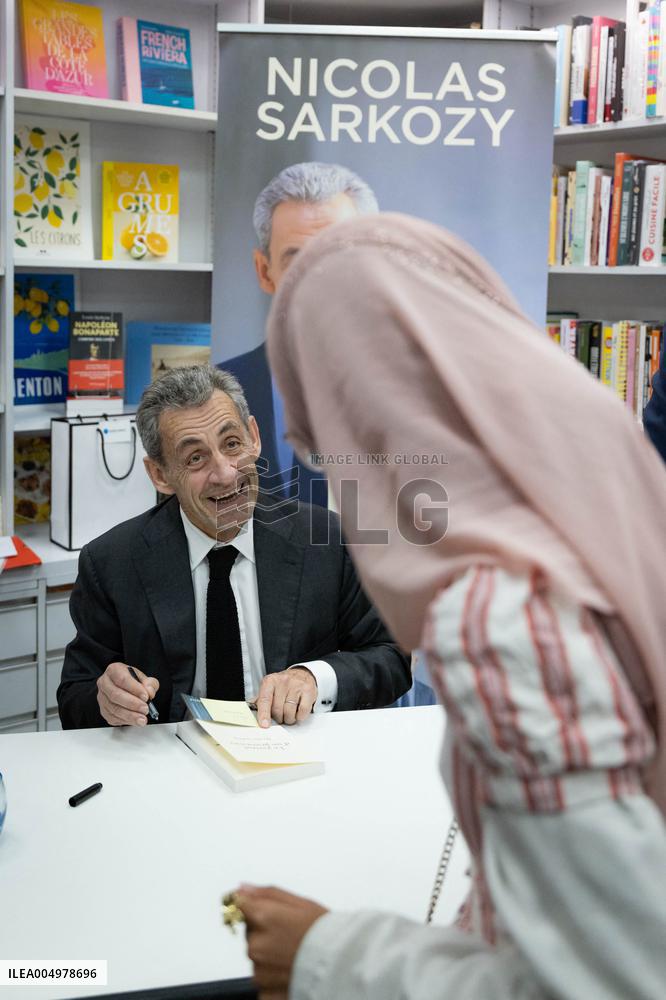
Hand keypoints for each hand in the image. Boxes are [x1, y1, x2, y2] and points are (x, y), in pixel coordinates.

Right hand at [97, 662, 158, 726]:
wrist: (123, 686)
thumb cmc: (132, 681)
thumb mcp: (144, 678)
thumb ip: (149, 683)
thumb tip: (149, 692)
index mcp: (114, 670)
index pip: (122, 679)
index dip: (134, 689)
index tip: (146, 696)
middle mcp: (104, 683)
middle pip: (115, 695)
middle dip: (133, 704)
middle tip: (145, 709)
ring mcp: (102, 698)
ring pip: (113, 709)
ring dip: (130, 715)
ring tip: (142, 719)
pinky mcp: (103, 710)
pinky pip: (112, 718)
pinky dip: (125, 721)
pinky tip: (134, 720)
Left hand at [237, 885, 327, 999]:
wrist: (342, 964)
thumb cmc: (325, 931)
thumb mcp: (300, 902)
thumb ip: (266, 894)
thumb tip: (242, 889)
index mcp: (263, 918)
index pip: (239, 907)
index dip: (252, 907)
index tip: (258, 910)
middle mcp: (256, 945)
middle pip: (250, 932)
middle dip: (264, 931)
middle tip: (290, 934)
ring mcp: (259, 971)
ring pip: (256, 956)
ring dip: (268, 954)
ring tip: (293, 954)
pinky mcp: (264, 991)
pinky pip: (262, 979)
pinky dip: (272, 976)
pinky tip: (290, 970)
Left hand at [253, 667, 316, 727]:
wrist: (302, 674)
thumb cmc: (284, 684)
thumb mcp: (270, 688)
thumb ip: (260, 699)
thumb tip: (250, 711)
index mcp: (270, 681)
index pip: (265, 699)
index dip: (264, 713)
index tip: (264, 724)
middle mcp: (283, 681)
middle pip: (277, 709)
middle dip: (278, 718)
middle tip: (280, 716)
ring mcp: (296, 685)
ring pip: (289, 712)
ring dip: (289, 719)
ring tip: (289, 714)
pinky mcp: (308, 690)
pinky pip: (302, 711)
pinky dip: (299, 717)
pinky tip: (297, 712)